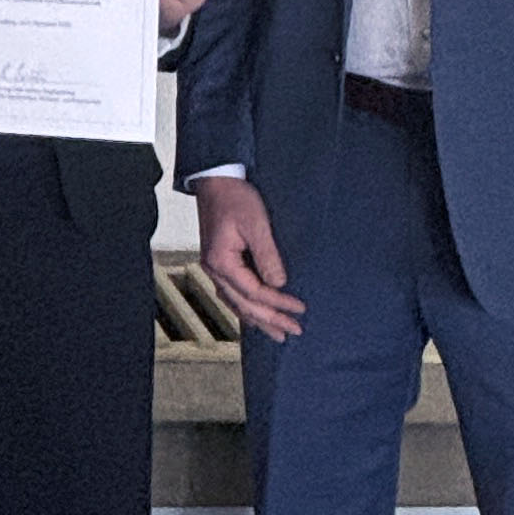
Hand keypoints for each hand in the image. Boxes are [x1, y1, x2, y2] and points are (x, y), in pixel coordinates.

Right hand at [195, 175, 304, 341]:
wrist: (215, 181)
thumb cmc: (234, 198)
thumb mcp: (256, 224)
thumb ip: (267, 255)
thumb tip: (279, 283)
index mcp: (221, 262)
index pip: (253, 292)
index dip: (278, 303)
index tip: (300, 309)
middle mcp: (213, 269)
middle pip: (244, 304)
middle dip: (270, 319)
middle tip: (293, 331)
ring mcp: (213, 268)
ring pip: (236, 303)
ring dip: (258, 319)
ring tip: (277, 333)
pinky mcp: (218, 262)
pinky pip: (232, 294)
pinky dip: (246, 307)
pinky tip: (255, 314)